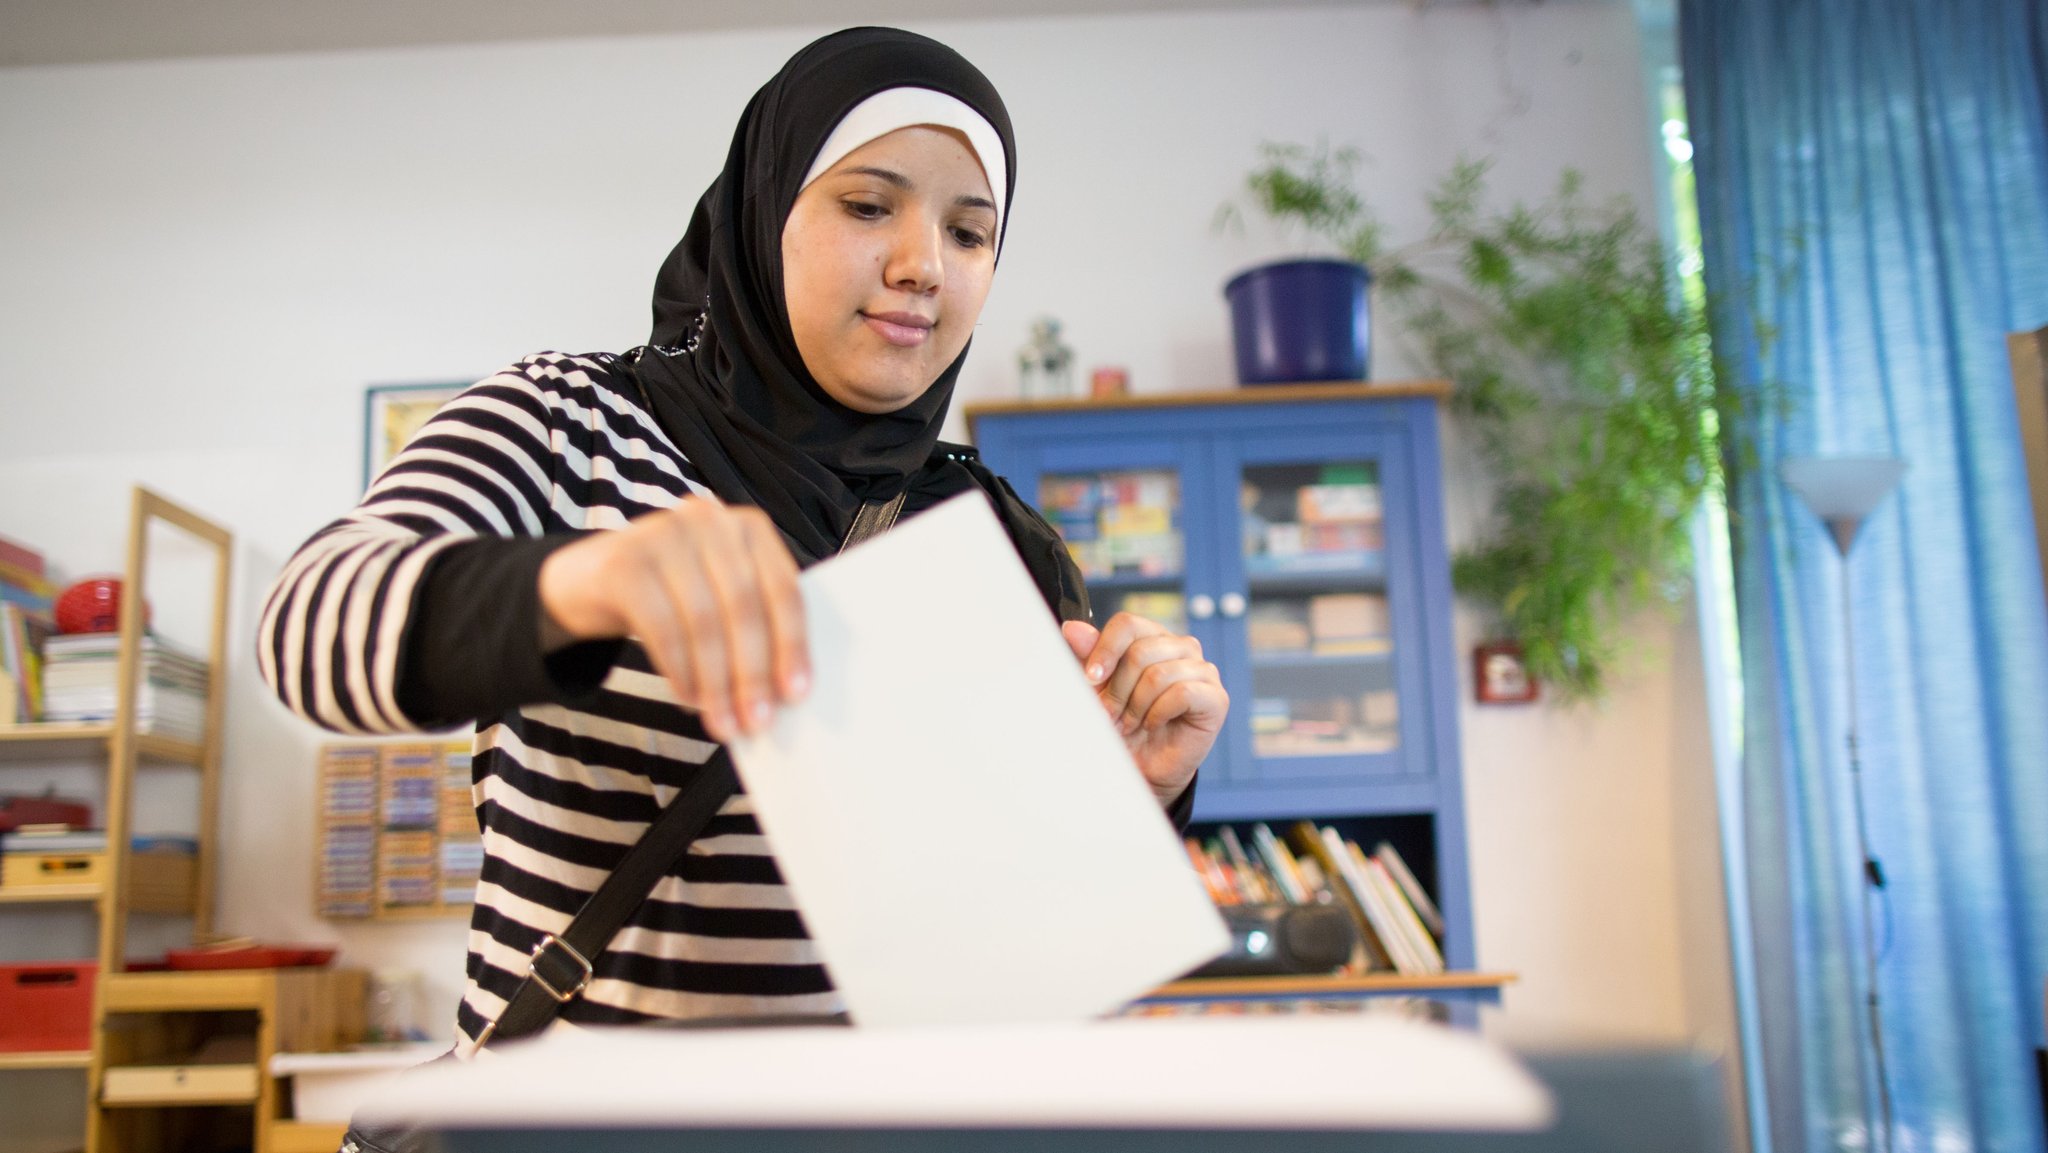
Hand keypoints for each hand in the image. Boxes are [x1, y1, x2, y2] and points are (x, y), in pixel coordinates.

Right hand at [538, 500, 806, 743]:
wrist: (589, 580)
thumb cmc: (672, 595)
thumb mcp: (717, 595)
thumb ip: (752, 626)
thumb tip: (782, 693)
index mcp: (749, 527)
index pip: (783, 588)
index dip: (792, 644)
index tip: (796, 694)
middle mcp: (708, 520)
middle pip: (743, 607)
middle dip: (753, 673)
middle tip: (757, 722)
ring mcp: (662, 534)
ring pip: (703, 621)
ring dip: (716, 683)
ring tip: (722, 722)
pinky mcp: (624, 562)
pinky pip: (662, 627)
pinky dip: (679, 671)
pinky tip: (687, 699)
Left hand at [1062, 613, 1227, 805]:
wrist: (1141, 768)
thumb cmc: (1122, 724)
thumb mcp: (1098, 689)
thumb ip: (1089, 657)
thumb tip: (1073, 628)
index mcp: (1154, 637)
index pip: (1128, 624)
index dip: (1105, 650)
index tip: (1089, 679)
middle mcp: (1182, 648)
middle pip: (1140, 651)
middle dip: (1118, 689)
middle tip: (1110, 714)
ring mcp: (1203, 671)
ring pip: (1158, 674)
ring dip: (1136, 706)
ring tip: (1130, 723)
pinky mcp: (1216, 698)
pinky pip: (1182, 693)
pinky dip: (1158, 713)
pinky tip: (1153, 725)